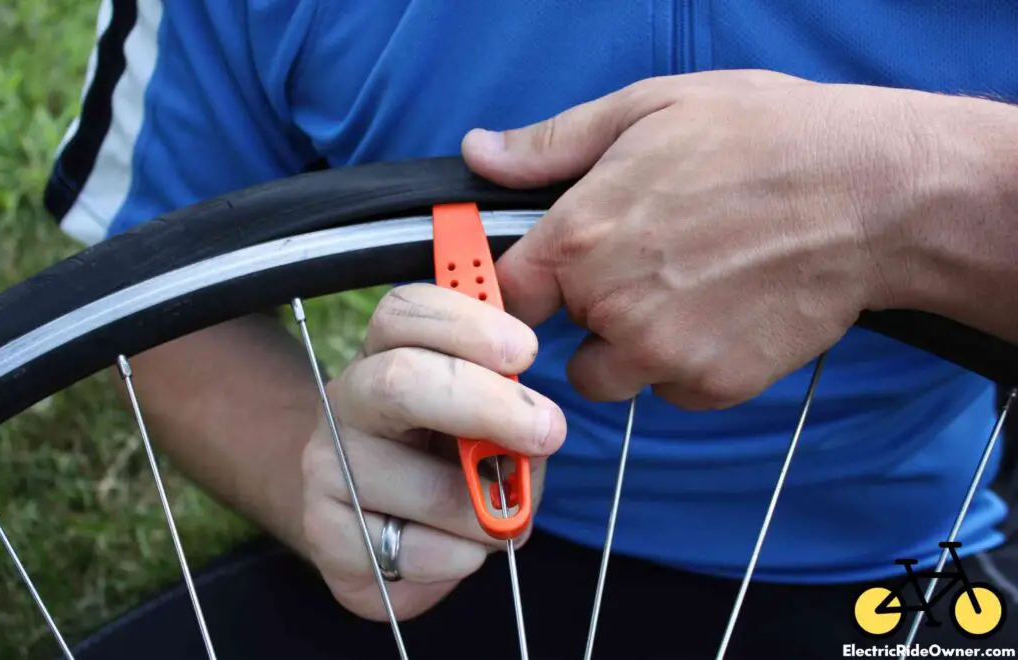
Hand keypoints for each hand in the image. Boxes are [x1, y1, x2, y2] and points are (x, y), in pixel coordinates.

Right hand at [301, 284, 565, 620]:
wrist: (370, 523)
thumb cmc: (445, 455)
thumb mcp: (483, 416)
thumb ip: (508, 406)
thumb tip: (536, 430)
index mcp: (385, 351)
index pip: (406, 312)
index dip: (468, 325)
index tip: (526, 351)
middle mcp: (347, 399)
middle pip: (401, 383)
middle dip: (488, 406)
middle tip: (549, 431)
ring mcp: (326, 467)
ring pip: (425, 488)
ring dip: (487, 511)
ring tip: (501, 519)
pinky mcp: (325, 536)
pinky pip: (412, 552)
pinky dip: (459, 557)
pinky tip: (459, 549)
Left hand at [463, 69, 938, 408]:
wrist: (872, 194)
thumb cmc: (765, 138)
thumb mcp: (646, 109)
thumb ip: (551, 145)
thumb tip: (480, 154)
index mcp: (580, 238)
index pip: (503, 294)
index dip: (521, 287)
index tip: (542, 282)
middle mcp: (611, 307)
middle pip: (557, 337)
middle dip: (588, 308)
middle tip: (646, 260)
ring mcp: (663, 354)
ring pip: (610, 374)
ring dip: (632, 346)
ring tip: (688, 289)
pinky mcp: (713, 386)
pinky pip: (671, 390)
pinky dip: (687, 364)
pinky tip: (724, 314)